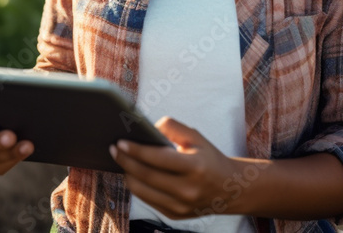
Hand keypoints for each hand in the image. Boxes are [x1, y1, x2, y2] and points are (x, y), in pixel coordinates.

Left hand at [109, 116, 241, 219]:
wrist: (230, 190)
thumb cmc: (210, 159)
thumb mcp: (197, 138)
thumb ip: (173, 127)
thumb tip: (149, 127)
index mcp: (195, 167)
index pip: (157, 158)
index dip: (135, 150)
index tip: (120, 142)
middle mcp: (188, 190)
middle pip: (146, 175)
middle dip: (125, 161)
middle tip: (113, 149)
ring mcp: (181, 206)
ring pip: (142, 191)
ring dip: (128, 174)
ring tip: (121, 160)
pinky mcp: (175, 215)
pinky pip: (148, 200)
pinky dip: (137, 186)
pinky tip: (133, 173)